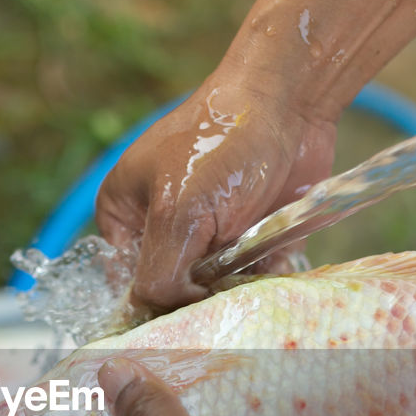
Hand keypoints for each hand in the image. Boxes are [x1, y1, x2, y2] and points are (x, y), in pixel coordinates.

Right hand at [95, 74, 335, 311]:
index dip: (156, 300)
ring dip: (236, 286)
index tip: (186, 304)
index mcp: (124, 215)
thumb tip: (167, 313)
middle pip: (174, 289)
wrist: (290, 102)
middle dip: (201, 293)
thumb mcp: (176, 212)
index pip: (128, 283)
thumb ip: (159, 274)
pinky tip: (274, 256)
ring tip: (252, 262)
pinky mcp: (247, 235)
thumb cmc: (221, 142)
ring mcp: (206, 232)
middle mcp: (162, 227)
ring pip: (215, 288)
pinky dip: (264, 276)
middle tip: (223, 283)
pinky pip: (250, 276)